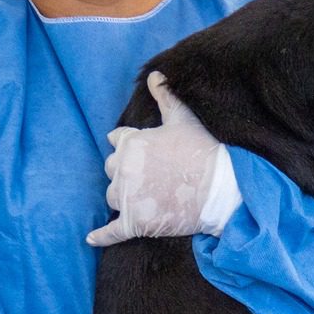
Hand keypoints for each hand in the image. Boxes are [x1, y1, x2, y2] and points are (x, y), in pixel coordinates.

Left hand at [86, 72, 237, 246]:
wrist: (223, 188)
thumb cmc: (204, 150)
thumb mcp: (183, 118)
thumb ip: (165, 96)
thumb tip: (154, 74)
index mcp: (131, 144)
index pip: (117, 142)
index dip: (129, 146)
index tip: (143, 153)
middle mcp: (123, 170)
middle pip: (112, 169)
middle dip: (124, 171)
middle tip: (147, 175)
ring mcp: (128, 198)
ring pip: (112, 196)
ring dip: (122, 196)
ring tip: (142, 197)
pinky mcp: (135, 223)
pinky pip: (110, 232)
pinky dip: (100, 236)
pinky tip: (90, 239)